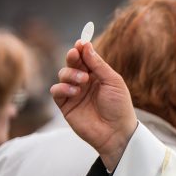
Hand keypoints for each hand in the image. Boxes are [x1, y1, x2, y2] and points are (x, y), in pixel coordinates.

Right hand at [49, 41, 136, 170]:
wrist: (116, 132)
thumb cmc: (119, 107)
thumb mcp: (113, 81)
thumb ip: (98, 64)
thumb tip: (86, 45)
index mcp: (98, 75)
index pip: (87, 58)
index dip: (82, 49)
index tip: (80, 42)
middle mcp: (85, 82)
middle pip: (73, 63)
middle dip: (73, 57)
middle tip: (75, 55)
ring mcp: (74, 93)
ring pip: (63, 74)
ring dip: (70, 74)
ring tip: (82, 80)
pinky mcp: (66, 105)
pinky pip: (56, 91)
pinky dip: (62, 87)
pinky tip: (74, 91)